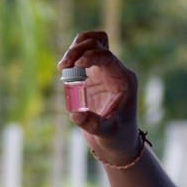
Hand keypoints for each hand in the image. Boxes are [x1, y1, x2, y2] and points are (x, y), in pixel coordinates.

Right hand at [58, 30, 139, 163]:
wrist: (118, 143)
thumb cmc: (118, 138)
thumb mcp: (108, 133)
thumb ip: (93, 124)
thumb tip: (75, 115)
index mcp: (123, 79)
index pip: (107, 56)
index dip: (90, 55)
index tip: (76, 65)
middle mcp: (115, 71)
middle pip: (97, 43)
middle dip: (78, 49)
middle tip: (63, 67)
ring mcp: (103, 72)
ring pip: (89, 44)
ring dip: (74, 50)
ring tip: (62, 67)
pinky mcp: (93, 77)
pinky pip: (81, 57)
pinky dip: (71, 59)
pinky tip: (64, 73)